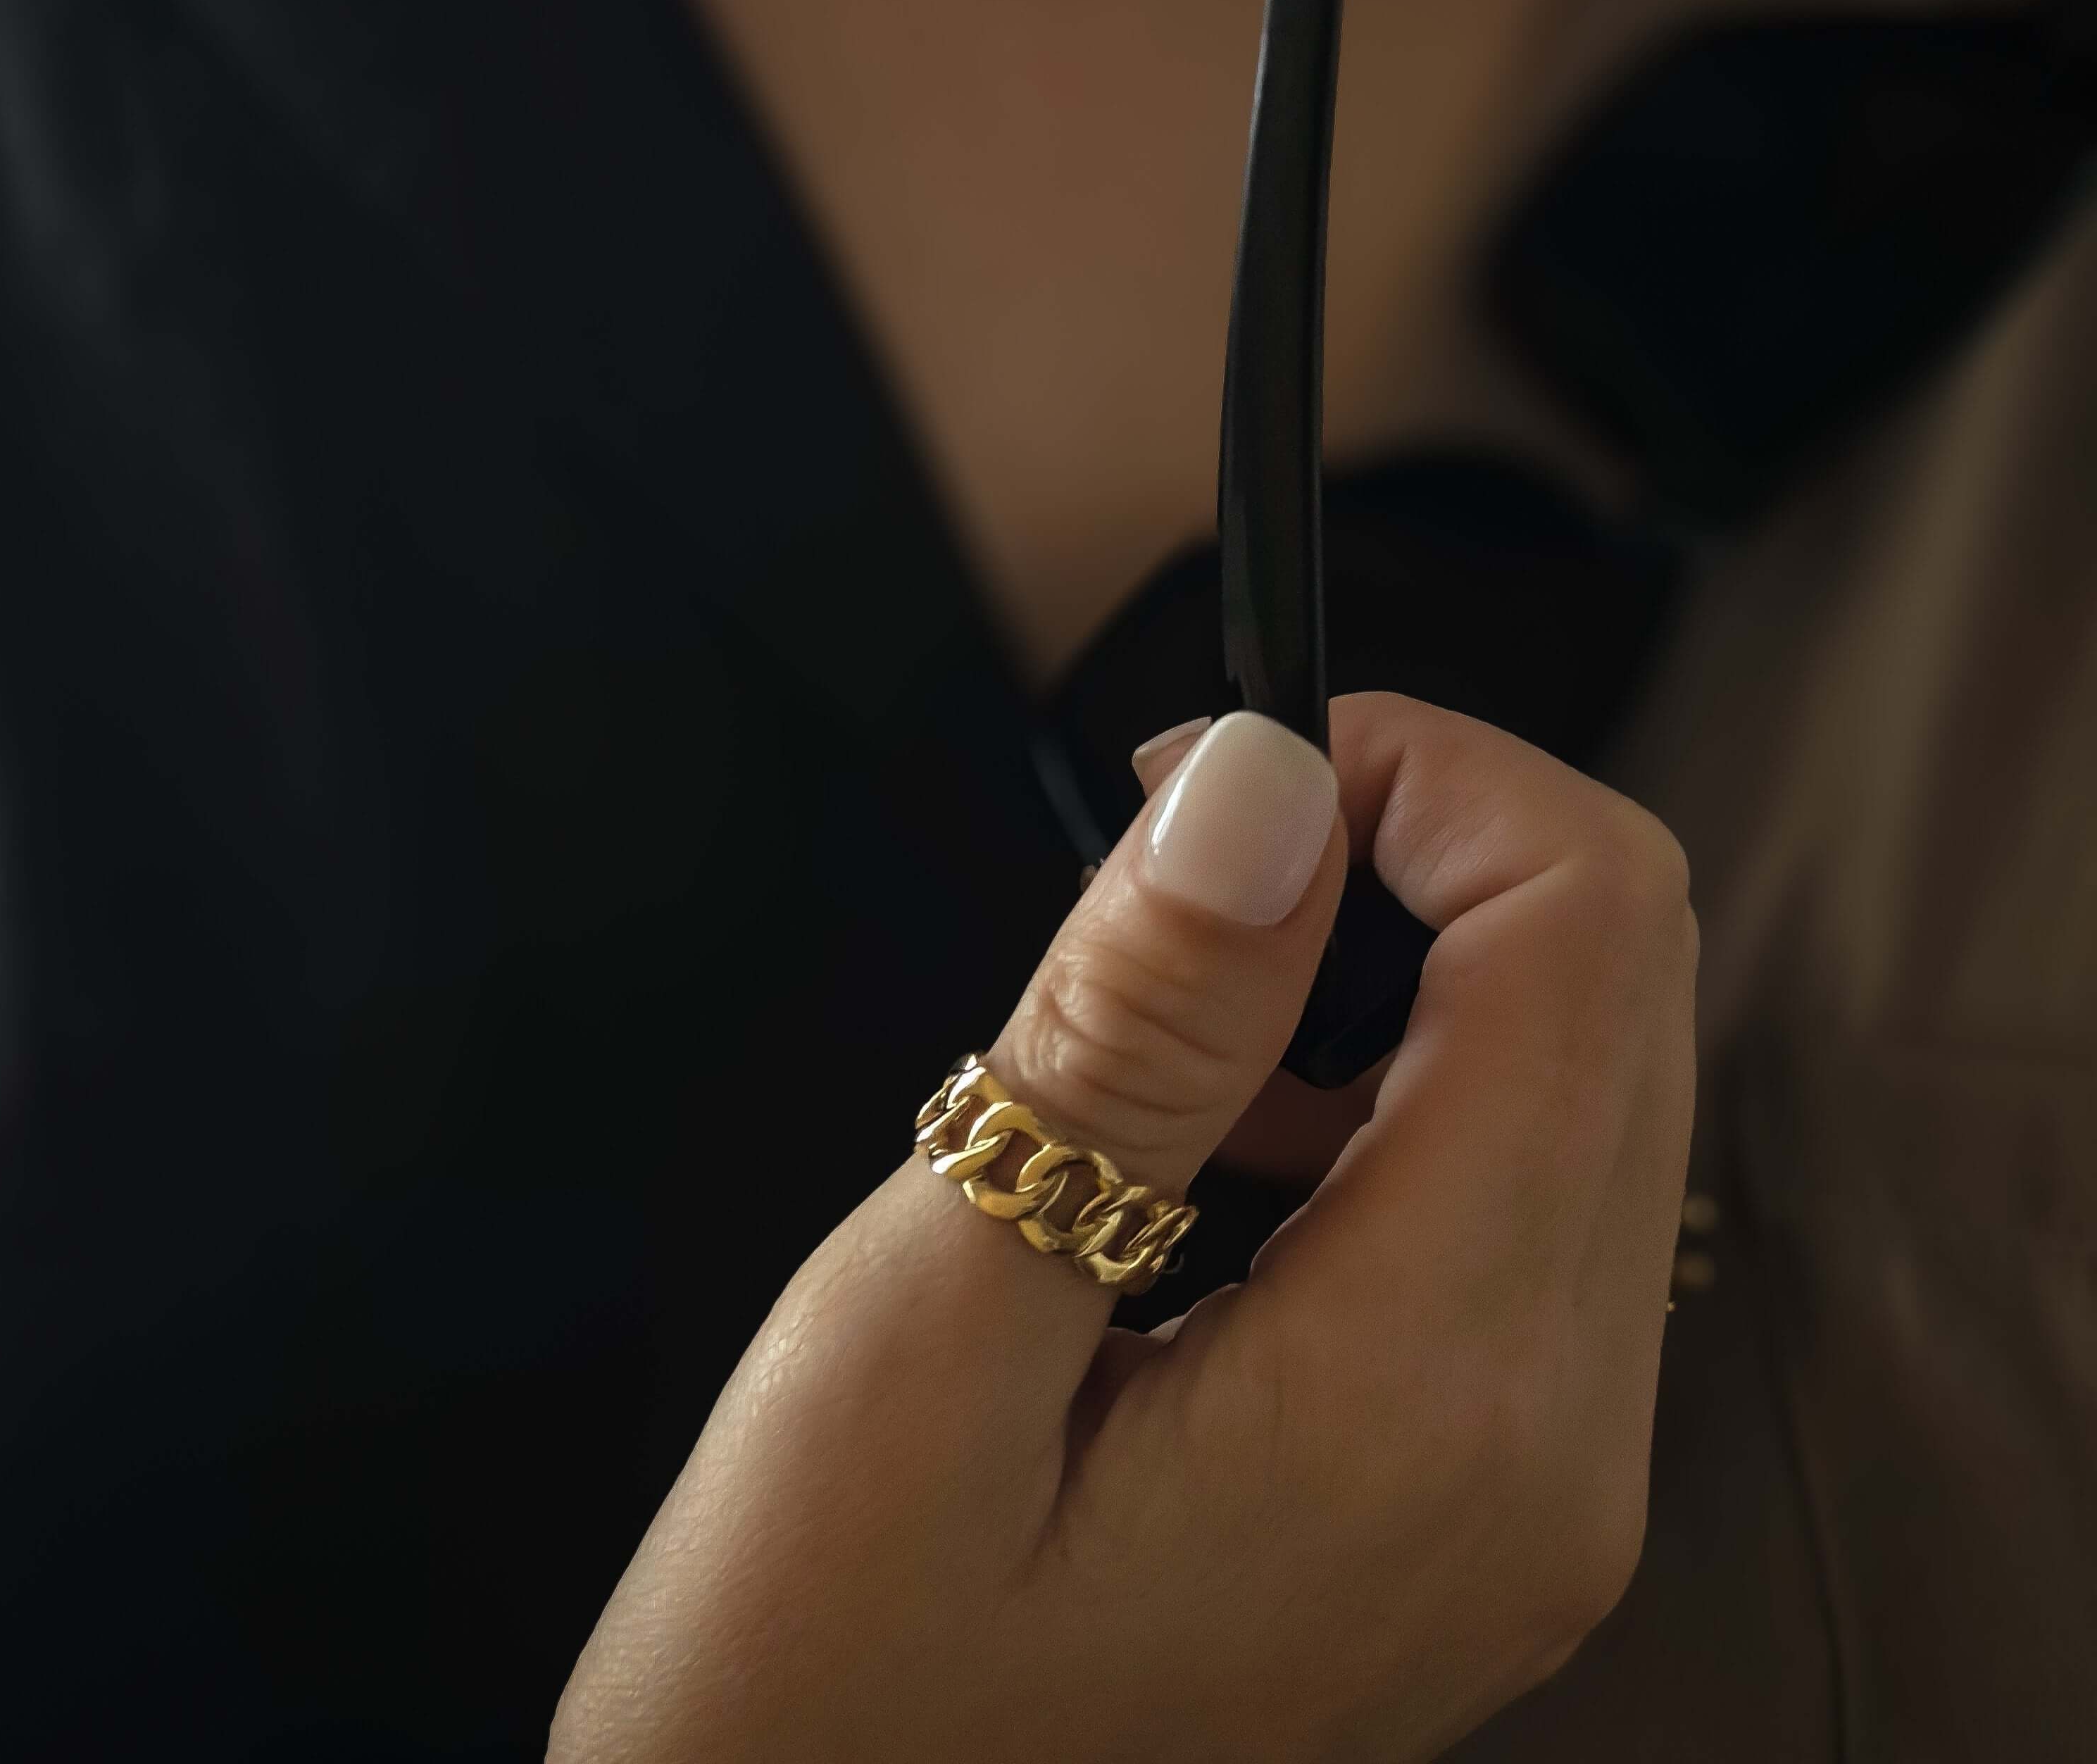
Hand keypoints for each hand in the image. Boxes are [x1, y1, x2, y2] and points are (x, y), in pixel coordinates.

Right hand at [548, 694, 1697, 1763]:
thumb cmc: (817, 1682)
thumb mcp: (929, 1325)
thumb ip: (1134, 1038)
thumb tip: (1265, 782)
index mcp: (1439, 1396)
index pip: (1589, 932)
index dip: (1430, 771)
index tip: (1227, 767)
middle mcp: (1552, 1448)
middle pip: (1621, 985)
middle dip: (1418, 844)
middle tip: (1183, 860)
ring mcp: (1539, 1485)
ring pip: (1582, 1080)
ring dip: (1401, 969)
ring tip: (1174, 1032)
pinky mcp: (1486, 1491)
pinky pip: (1518, 1205)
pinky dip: (1394, 1097)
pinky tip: (1220, 1152)